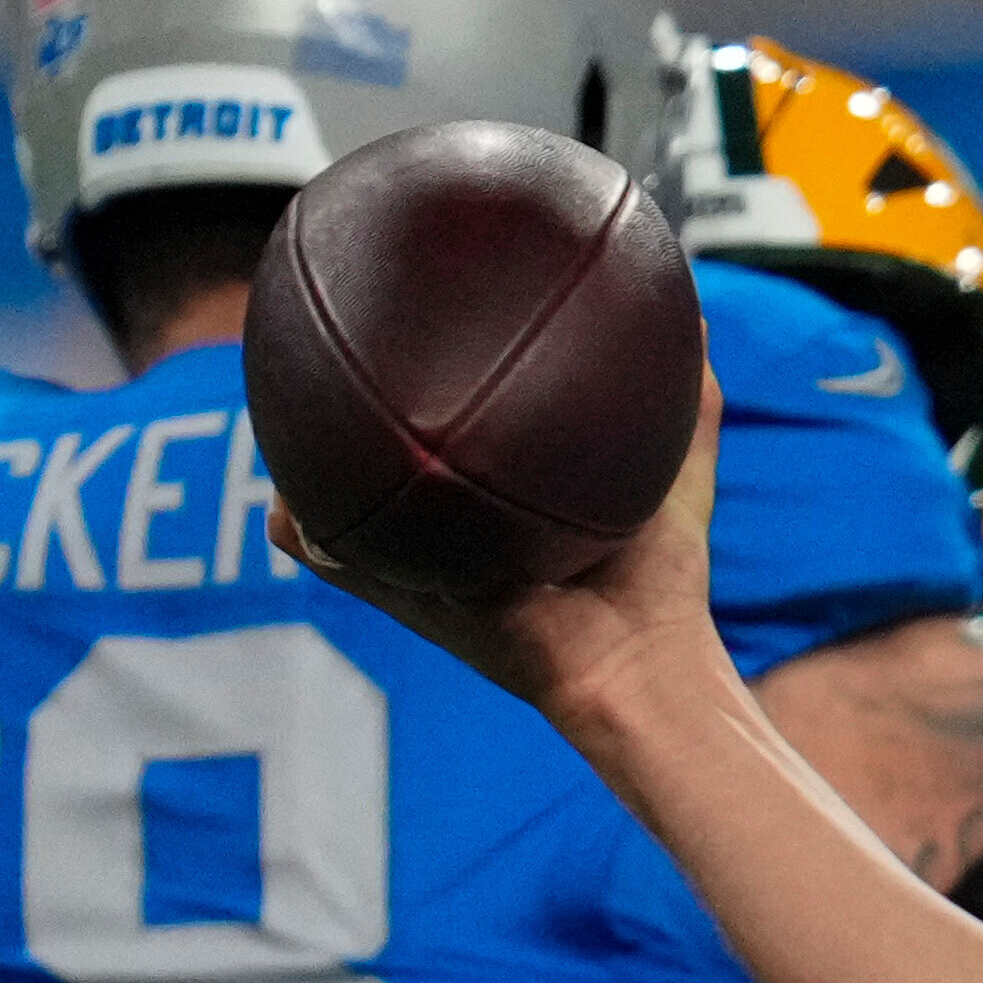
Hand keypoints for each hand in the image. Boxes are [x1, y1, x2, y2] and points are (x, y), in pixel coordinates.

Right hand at [269, 362, 725, 749]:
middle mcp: (450, 529)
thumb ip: (688, 401)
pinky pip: (328, 556)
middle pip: (373, 462)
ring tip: (282, 406)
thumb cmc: (659, 582)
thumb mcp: (675, 476)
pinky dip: (302, 523)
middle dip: (340, 412)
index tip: (396, 327)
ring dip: (303, 462)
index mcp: (498, 501)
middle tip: (317, 350)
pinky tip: (288, 489)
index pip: (443, 434)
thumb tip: (700, 319)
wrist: (642, 662)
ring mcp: (419, 565)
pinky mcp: (404, 600)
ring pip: (329, 504)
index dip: (413, 387)